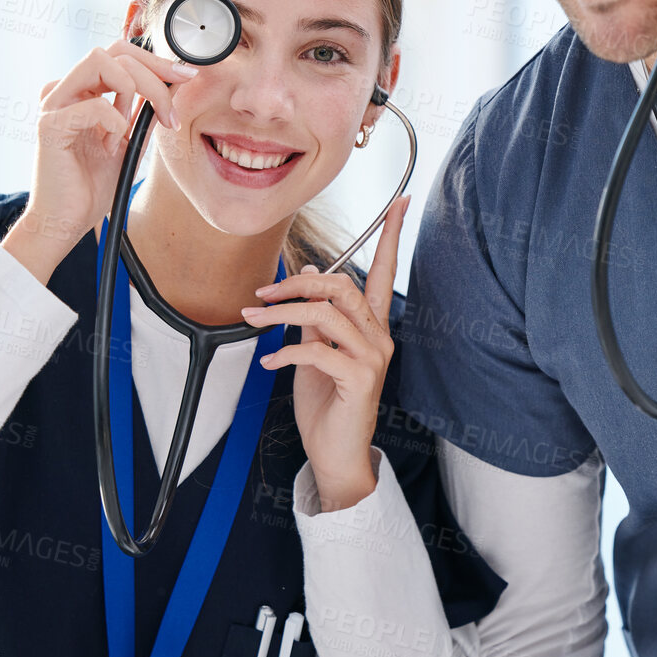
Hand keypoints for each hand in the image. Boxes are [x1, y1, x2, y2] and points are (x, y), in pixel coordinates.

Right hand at [2, 42, 197, 282]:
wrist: (66, 221)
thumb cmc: (92, 185)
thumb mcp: (130, 142)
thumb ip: (146, 113)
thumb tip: (174, 86)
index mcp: (82, 91)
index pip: (119, 54)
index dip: (156, 61)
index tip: (186, 77)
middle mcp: (65, 90)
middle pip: (114, 51)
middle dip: (153, 73)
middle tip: (170, 108)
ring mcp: (54, 104)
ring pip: (100, 62)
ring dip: (133, 91)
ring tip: (130, 128)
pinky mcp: (49, 125)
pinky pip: (94, 105)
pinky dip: (114, 121)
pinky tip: (112, 145)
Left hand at [241, 195, 409, 510]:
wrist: (335, 454)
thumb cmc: (327, 405)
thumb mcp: (316, 353)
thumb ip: (316, 317)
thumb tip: (313, 275)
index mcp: (372, 326)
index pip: (385, 271)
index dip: (391, 235)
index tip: (401, 202)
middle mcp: (380, 336)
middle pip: (342, 287)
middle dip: (298, 284)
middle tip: (262, 294)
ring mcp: (373, 357)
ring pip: (325, 315)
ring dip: (281, 314)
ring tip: (254, 321)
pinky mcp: (360, 379)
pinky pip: (318, 350)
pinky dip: (286, 352)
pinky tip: (269, 363)